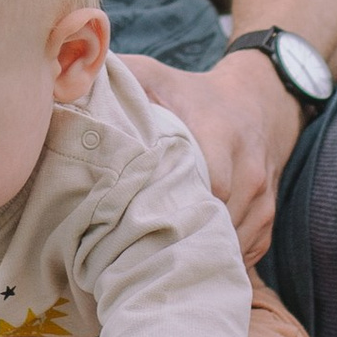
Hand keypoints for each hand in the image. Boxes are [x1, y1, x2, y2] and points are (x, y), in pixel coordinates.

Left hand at [127, 52, 297, 265]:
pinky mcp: (267, 216)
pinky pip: (246, 251)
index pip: (208, 186)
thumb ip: (119, 77)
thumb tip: (69, 82)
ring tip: (157, 260)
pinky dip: (218, 257)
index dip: (172, 208)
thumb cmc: (192, 93)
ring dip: (197, 252)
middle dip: (179, 238)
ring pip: (232, 242)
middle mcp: (248, 168)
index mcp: (220, 135)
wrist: (260, 101)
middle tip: (137, 253)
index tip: (136, 223)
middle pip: (217, 221)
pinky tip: (187, 260)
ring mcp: (262, 196)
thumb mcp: (155, 76)